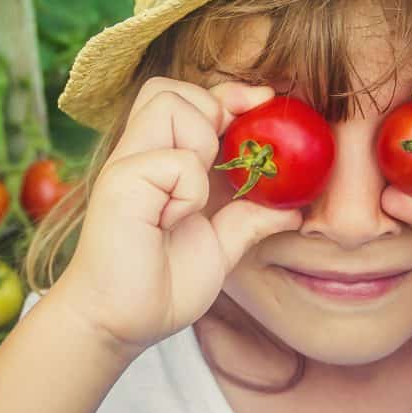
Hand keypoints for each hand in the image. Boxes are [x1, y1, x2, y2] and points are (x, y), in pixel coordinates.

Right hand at [57, 77, 303, 355]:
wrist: (118, 325)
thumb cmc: (159, 287)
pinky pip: (176, 160)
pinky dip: (191, 188)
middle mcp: (139, 155)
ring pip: (168, 103)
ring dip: (198, 140)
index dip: (228, 94)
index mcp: (159, 162)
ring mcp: (126, 166)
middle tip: (221, 157)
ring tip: (193, 191)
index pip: (188, 99)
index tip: (263, 105)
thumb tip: (294, 209)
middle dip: (209, 107)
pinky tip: (174, 219)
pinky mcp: (120, 184)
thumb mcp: (219, 249)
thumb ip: (249, 220)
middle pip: (168, 87)